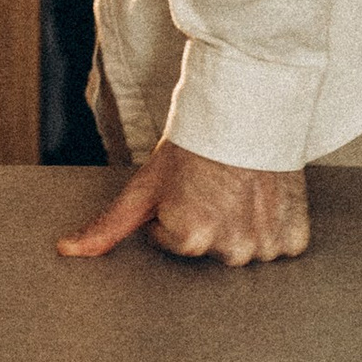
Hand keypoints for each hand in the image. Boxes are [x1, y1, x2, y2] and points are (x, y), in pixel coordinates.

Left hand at [58, 139, 309, 267]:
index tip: (184, 188)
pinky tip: (263, 200)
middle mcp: (231, 251)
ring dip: (242, 228)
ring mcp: (266, 247)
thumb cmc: (194, 145)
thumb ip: (107, 226)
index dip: (172, 213)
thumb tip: (67, 251)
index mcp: (190, 240)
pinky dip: (274, 228)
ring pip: (246, 251)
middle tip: (210, 188)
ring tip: (238, 191)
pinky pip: (280, 248)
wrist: (247, 110)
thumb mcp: (144, 185)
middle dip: (206, 225)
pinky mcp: (294, 240)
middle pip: (210, 252)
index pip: (173, 242)